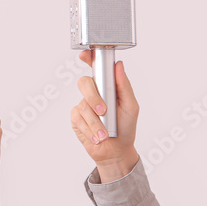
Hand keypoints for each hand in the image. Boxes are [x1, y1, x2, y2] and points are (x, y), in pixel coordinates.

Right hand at [70, 51, 139, 182]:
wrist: (116, 151)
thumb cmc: (125, 128)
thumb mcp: (130, 106)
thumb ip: (124, 86)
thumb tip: (119, 65)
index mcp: (106, 87)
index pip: (95, 68)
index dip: (88, 58)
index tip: (85, 55)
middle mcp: (93, 94)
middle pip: (84, 83)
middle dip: (93, 98)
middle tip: (103, 111)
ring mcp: (83, 105)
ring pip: (83, 105)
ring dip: (95, 122)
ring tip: (105, 134)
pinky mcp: (75, 118)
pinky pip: (78, 119)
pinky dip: (90, 129)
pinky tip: (97, 136)